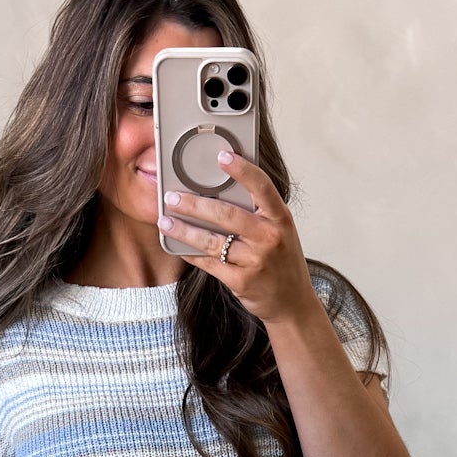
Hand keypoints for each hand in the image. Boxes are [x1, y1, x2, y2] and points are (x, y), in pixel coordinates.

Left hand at [157, 151, 316, 325]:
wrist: (292, 301)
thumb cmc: (281, 259)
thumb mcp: (279, 230)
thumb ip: (258, 212)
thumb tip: (220, 189)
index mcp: (280, 218)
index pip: (262, 187)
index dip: (242, 170)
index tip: (222, 156)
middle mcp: (270, 238)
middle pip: (227, 215)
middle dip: (195, 204)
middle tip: (172, 197)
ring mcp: (256, 261)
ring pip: (212, 241)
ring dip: (184, 230)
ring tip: (165, 221)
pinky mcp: (242, 281)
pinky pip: (209, 263)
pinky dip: (191, 253)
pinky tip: (178, 245)